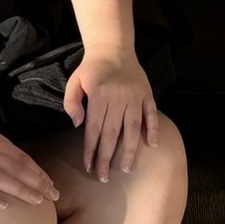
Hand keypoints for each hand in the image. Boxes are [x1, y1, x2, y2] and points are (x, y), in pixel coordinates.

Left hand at [63, 50, 157, 180]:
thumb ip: (72, 103)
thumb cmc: (91, 68)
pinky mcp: (147, 93)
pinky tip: (152, 145)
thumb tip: (77, 124)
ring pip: (133, 127)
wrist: (113, 46)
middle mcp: (118, 97)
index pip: (94, 129)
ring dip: (130, 150)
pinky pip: (151, 114)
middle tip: (105, 177)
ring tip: (127, 168)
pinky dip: (152, 129)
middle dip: (107, 157)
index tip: (89, 166)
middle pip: (112, 133)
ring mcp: (135, 96)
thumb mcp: (74, 81)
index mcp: (99, 95)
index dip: (91, 150)